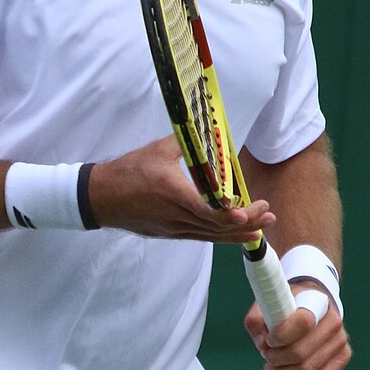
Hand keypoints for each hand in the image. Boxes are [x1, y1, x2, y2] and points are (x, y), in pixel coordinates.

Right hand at [88, 135, 275, 241]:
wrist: (102, 197)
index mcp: (173, 193)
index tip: (249, 212)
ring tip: (261, 228)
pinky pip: (201, 236)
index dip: (229, 215)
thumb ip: (185, 142)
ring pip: (211, 235)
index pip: (206, 210)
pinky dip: (221, 236)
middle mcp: (176, 215)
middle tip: (267, 214)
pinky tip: (236, 235)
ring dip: (238, 233)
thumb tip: (208, 133)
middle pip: (216, 226)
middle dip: (245, 222)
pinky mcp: (170, 233)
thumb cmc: (128, 171)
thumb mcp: (157, 150)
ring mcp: (173, 228)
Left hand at [244, 282, 351, 369]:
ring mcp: (340, 341)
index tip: (268, 340)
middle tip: (265, 357)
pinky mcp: (343, 356)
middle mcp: (333, 321)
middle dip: (277, 359)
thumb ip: (258, 319)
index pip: (303, 323)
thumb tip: (262, 345)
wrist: (314, 302)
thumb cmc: (288, 303)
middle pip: (301, 353)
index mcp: (316, 301)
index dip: (281, 336)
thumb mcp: (270, 302)